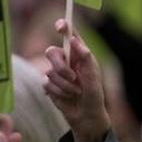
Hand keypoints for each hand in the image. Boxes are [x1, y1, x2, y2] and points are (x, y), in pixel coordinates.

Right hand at [42, 20, 110, 141]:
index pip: (70, 36)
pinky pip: (46, 83)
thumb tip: (75, 40)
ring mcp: (56, 72)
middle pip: (51, 52)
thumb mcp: (93, 79)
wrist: (86, 116)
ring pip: (49, 70)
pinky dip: (59, 92)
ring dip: (65, 84)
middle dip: (61, 66)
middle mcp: (67, 61)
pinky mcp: (49, 84)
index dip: (64, 27)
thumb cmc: (94, 96)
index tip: (60, 25)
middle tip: (74, 78)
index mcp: (80, 56)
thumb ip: (86, 60)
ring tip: (77, 92)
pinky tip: (67, 97)